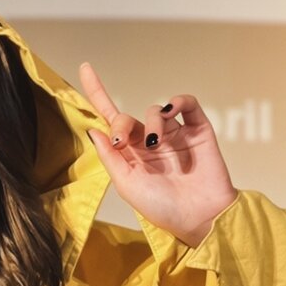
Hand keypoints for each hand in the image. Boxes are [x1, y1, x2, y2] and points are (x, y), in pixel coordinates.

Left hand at [80, 63, 236, 246]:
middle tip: (123, 142)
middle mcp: (150, 142)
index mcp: (130, 156)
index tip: (85, 67)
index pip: (110, 120)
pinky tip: (171, 111)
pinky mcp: (197, 131)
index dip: (97, 93)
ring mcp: (174, 135)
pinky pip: (187, 105)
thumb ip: (110, 156)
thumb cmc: (162, 207)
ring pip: (157, 111)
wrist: (200, 217)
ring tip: (155, 143)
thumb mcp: (127, 184)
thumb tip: (94, 129)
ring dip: (152, 123)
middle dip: (121, 125)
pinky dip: (178, 102)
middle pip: (127, 118)